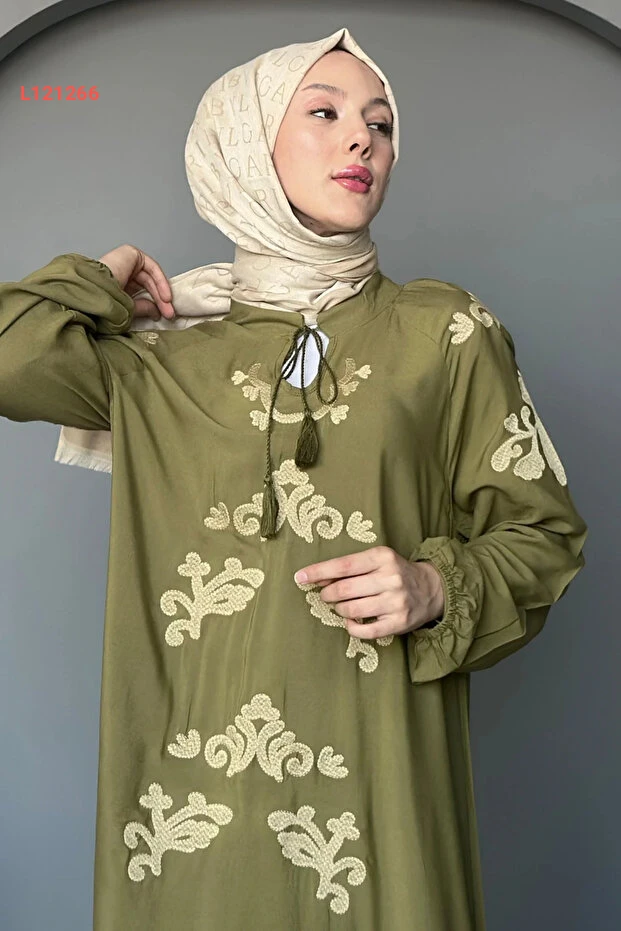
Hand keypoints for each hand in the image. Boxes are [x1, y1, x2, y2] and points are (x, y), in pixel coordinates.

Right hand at [98, 244, 175, 319]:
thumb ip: (144, 308)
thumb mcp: (128, 309)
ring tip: (167, 308)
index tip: (163, 317)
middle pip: (148, 285)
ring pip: (150, 278)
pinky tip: (165, 295)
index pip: (141, 292)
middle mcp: (120, 271)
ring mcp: (124, 261)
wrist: (94, 291)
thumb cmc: (102, 302)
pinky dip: (160, 280)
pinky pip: (151, 267)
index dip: (155, 304)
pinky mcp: (129, 252)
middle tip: (169, 314)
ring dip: (161, 294)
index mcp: (116, 284)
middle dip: (160, 301)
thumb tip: (158, 312)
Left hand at [293, 545, 444, 639]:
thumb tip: (318, 579)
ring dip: (339, 609)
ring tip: (341, 606)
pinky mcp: (398, 623)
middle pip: (344, 590)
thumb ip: (350, 568)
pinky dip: (351, 627)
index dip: (318, 572)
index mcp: (382, 557)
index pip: (343, 565)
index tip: (300, 577)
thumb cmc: (395, 572)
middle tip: (326, 595)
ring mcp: (396, 602)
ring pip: (351, 610)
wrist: (432, 588)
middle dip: (327, 594)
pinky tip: (350, 621)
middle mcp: (390, 578)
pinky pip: (365, 631)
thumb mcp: (377, 560)